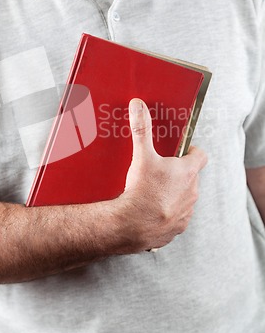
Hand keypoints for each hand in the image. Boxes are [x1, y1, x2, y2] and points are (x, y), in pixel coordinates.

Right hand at [114, 98, 207, 252]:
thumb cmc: (141, 190)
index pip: (201, 155)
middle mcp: (192, 191)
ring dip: (173, 193)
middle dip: (178, 173)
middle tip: (158, 171)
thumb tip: (138, 105)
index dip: (191, 151)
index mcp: (188, 172)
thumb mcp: (141, 155)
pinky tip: (150, 210)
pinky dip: (166, 213)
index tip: (180, 152)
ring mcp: (186, 211)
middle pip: (190, 176)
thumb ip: (142, 129)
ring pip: (184, 197)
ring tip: (152, 191)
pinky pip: (176, 217)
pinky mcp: (177, 228)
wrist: (132, 225)